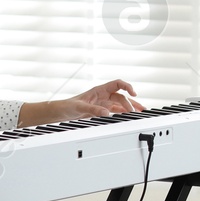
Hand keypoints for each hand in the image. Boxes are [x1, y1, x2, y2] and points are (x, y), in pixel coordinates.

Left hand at [24, 80, 144, 125]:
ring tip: (139, 112)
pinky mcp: (100, 111)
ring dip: (129, 108)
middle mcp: (102, 95)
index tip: (134, 93)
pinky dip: (122, 113)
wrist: (60, 113)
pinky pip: (114, 111)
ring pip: (120, 104)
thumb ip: (93, 110)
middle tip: (136, 111)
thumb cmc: (67, 106)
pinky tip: (128, 116)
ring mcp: (102, 103)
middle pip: (121, 96)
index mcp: (98, 90)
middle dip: (130, 102)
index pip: (117, 84)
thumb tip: (106, 113)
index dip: (127, 86)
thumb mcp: (79, 107)